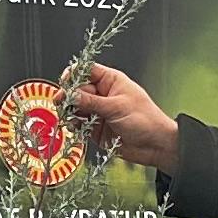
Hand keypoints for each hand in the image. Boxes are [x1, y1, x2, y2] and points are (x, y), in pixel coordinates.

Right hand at [64, 61, 181, 171]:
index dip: (75, 75)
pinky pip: (80, 124)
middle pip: (78, 90)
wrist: (155, 145)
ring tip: (67, 115)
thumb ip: (91, 102)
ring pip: (77, 108)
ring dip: (70, 111)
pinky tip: (74, 126)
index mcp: (112, 81)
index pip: (88, 71)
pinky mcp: (96, 129)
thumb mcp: (116, 107)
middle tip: (62, 101)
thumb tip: (71, 95)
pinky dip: (74, 125)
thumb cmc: (146, 120)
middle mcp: (104, 95)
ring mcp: (99, 112)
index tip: (65, 81)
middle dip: (69, 96)